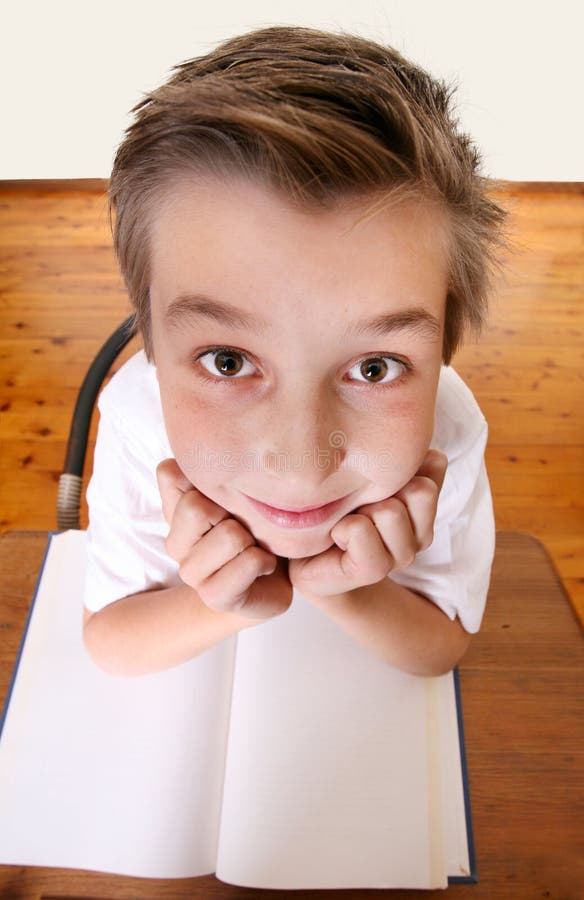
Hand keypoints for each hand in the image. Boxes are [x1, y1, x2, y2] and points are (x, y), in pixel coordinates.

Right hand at [157, 459, 292, 619]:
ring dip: (254, 539)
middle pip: (195, 505)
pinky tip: (264, 566)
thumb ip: (213, 469)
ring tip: (256, 546)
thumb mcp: (237, 491)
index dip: (206, 477)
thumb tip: (193, 448)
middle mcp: (175, 541)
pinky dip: (265, 561)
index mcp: (175, 510)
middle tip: (246, 524)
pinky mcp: (214, 596)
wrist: (274, 579)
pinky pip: (248, 563)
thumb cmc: (256, 527)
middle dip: (235, 511)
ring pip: (229, 535)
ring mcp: (191, 573)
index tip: (226, 491)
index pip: (170, 474)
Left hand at [288, 449, 447, 598]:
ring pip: (390, 511)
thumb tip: (433, 455)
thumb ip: (402, 464)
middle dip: (379, 487)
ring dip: (358, 509)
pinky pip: (360, 531)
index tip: (372, 477)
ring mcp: (401, 556)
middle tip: (356, 502)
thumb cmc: (339, 509)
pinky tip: (337, 536)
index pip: (435, 467)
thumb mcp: (370, 477)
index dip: (398, 465)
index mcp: (425, 509)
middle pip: (420, 490)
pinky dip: (343, 528)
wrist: (309, 562)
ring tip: (345, 520)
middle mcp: (421, 535)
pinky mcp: (373, 571)